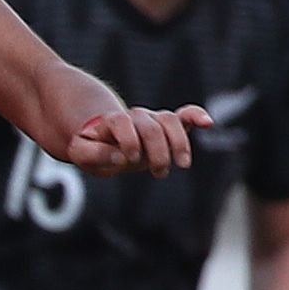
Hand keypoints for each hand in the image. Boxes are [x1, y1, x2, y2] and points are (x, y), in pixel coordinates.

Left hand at [68, 104, 208, 175]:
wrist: (98, 136)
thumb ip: (94, 154)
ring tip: (182, 164)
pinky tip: (208, 123)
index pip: (122, 123)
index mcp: (111, 122)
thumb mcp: (80, 153)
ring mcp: (151, 121)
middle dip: (158, 151)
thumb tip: (121, 157)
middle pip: (151, 126)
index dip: (128, 139)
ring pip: (169, 121)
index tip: (130, 158)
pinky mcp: (165, 127)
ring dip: (179, 142)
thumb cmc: (88, 146)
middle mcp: (133, 118)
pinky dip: (195, 116)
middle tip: (160, 173)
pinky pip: (183, 116)